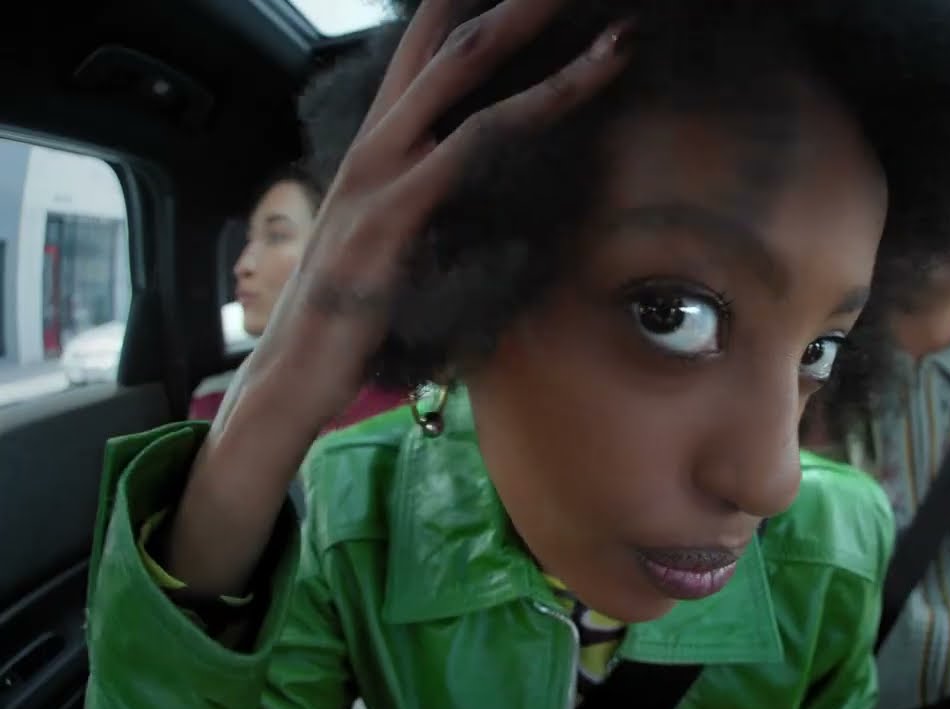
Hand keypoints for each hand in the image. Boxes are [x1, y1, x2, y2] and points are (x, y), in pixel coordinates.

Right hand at [168, 0, 630, 596]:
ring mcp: (380, 173)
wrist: (290, 379)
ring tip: (608, 26)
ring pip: (466, 80)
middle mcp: (375, 144)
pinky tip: (577, 86)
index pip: (425, 56)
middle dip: (513, 5)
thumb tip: (474, 187)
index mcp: (377, 147)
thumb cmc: (346, 318)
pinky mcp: (392, 215)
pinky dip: (530, 110)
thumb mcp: (392, 244)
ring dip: (534, 37)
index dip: (470, 13)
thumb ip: (427, 203)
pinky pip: (470, 148)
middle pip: (448, 45)